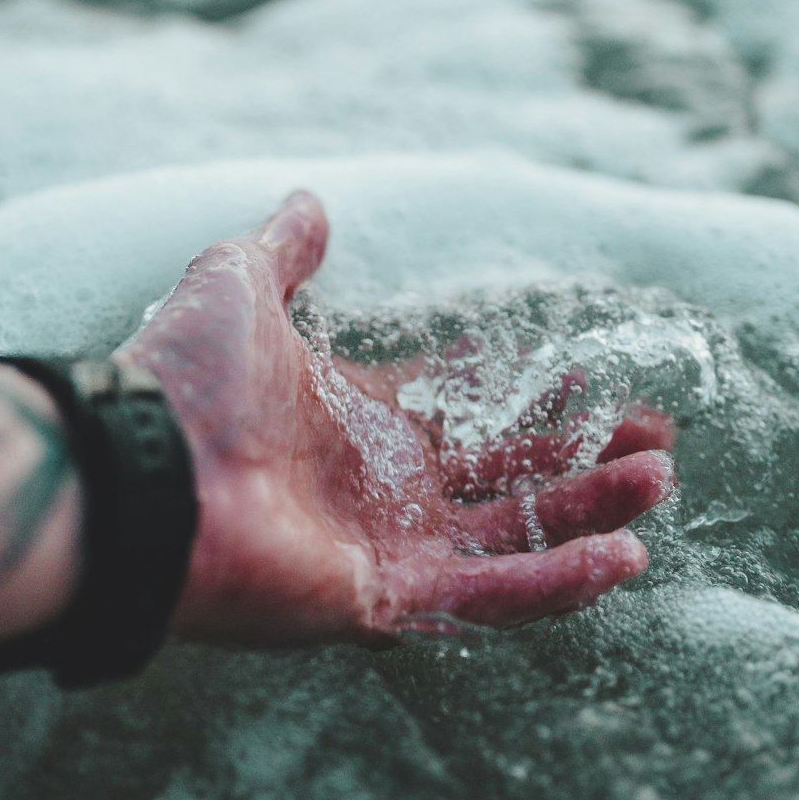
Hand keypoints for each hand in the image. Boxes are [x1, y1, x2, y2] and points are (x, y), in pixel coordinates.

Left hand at [117, 193, 676, 644]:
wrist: (140, 471)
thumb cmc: (186, 379)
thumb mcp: (237, 284)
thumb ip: (284, 248)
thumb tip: (313, 199)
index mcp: (360, 419)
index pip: (465, 408)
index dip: (526, 392)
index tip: (587, 370)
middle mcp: (383, 487)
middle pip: (508, 475)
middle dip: (584, 455)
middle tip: (654, 437)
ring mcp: (388, 547)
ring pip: (516, 536)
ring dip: (590, 512)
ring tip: (657, 481)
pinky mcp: (387, 600)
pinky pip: (492, 598)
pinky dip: (559, 582)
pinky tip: (625, 557)